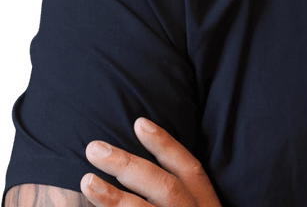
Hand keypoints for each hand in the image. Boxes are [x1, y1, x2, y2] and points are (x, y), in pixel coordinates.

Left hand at [81, 118, 220, 206]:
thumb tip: (141, 158)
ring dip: (114, 198)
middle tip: (95, 148)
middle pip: (164, 187)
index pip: (188, 167)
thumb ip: (174, 190)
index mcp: (204, 202)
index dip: (164, 143)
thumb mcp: (194, 206)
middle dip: (129, 166)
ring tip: (87, 180)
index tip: (139, 123)